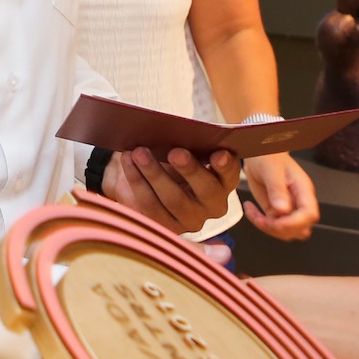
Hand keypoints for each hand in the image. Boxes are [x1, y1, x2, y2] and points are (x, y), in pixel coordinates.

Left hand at [102, 147, 239, 233]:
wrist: (148, 176)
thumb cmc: (173, 156)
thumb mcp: (184, 147)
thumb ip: (189, 142)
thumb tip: (178, 131)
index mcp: (224, 182)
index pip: (230, 174)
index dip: (226, 165)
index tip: (218, 154)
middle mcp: (212, 205)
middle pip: (205, 190)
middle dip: (190, 169)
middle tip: (175, 152)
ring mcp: (190, 220)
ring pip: (173, 198)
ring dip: (154, 172)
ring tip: (139, 151)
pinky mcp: (165, 227)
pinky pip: (149, 205)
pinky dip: (136, 180)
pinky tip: (128, 161)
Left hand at [243, 152, 319, 240]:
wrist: (259, 153)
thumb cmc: (269, 155)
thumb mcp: (271, 169)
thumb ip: (277, 189)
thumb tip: (283, 210)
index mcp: (303, 189)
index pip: (309, 214)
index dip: (296, 223)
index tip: (278, 221)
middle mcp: (298, 201)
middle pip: (301, 228)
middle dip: (281, 229)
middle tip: (263, 219)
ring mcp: (288, 208)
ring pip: (288, 232)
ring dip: (270, 229)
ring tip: (254, 214)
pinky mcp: (275, 212)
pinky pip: (273, 227)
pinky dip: (260, 223)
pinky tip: (250, 210)